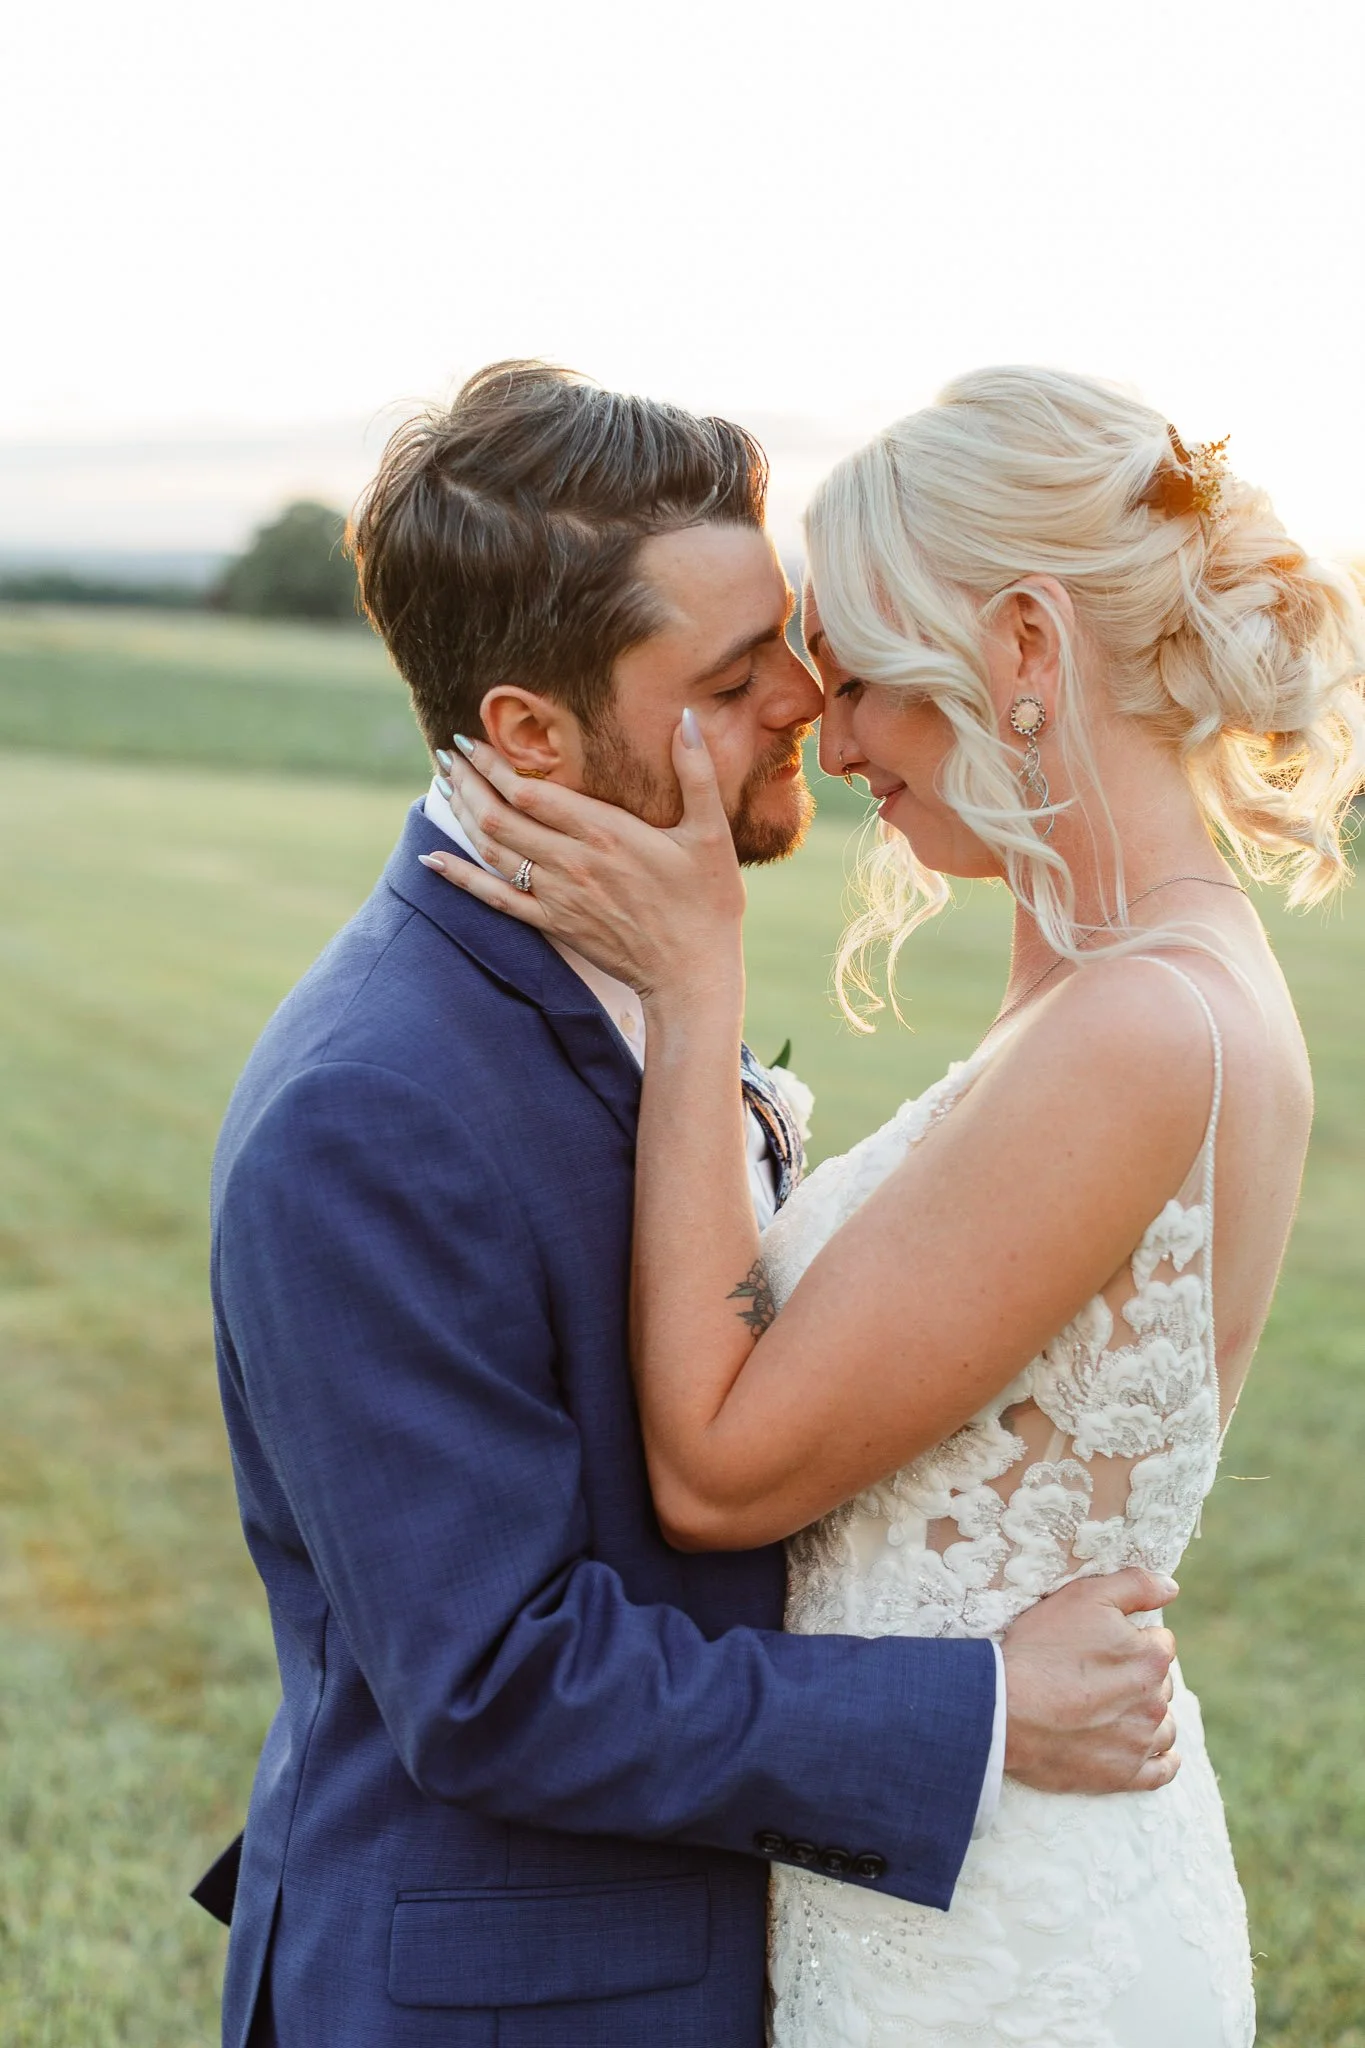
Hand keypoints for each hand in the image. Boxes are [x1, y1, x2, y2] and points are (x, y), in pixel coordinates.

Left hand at [420, 719, 746, 1009]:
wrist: (692, 974)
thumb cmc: (708, 902)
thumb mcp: (712, 833)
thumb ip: (697, 773)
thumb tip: (686, 718)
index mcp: (606, 832)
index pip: (531, 792)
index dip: (495, 764)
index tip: (472, 739)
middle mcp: (572, 862)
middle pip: (500, 816)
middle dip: (469, 780)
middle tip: (446, 753)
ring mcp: (558, 896)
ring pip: (493, 850)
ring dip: (463, 814)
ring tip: (443, 784)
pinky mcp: (553, 925)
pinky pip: (495, 899)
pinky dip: (460, 878)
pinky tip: (433, 858)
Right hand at [1001, 1569, 1181, 1794]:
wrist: (1005, 1709)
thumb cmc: (1042, 1648)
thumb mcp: (1085, 1596)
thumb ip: (1136, 1585)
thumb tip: (1172, 1587)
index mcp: (1151, 1658)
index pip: (1161, 1642)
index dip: (1133, 1638)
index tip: (1105, 1643)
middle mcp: (1155, 1702)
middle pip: (1161, 1684)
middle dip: (1140, 1677)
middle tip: (1101, 1674)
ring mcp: (1140, 1742)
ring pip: (1164, 1726)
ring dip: (1150, 1716)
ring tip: (1119, 1710)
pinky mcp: (1124, 1774)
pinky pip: (1161, 1772)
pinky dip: (1163, 1762)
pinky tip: (1158, 1754)